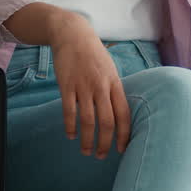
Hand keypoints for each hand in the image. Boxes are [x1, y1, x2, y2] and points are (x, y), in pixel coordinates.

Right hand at [48, 13, 130, 157]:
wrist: (73, 34)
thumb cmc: (93, 54)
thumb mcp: (110, 69)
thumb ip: (114, 90)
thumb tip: (120, 113)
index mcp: (114, 83)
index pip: (124, 114)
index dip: (124, 134)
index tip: (122, 149)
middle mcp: (101, 86)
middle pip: (106, 122)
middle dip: (105, 143)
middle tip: (101, 156)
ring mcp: (83, 86)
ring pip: (88, 120)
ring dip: (87, 140)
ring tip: (86, 151)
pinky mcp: (67, 85)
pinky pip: (69, 111)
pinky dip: (70, 126)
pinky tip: (71, 135)